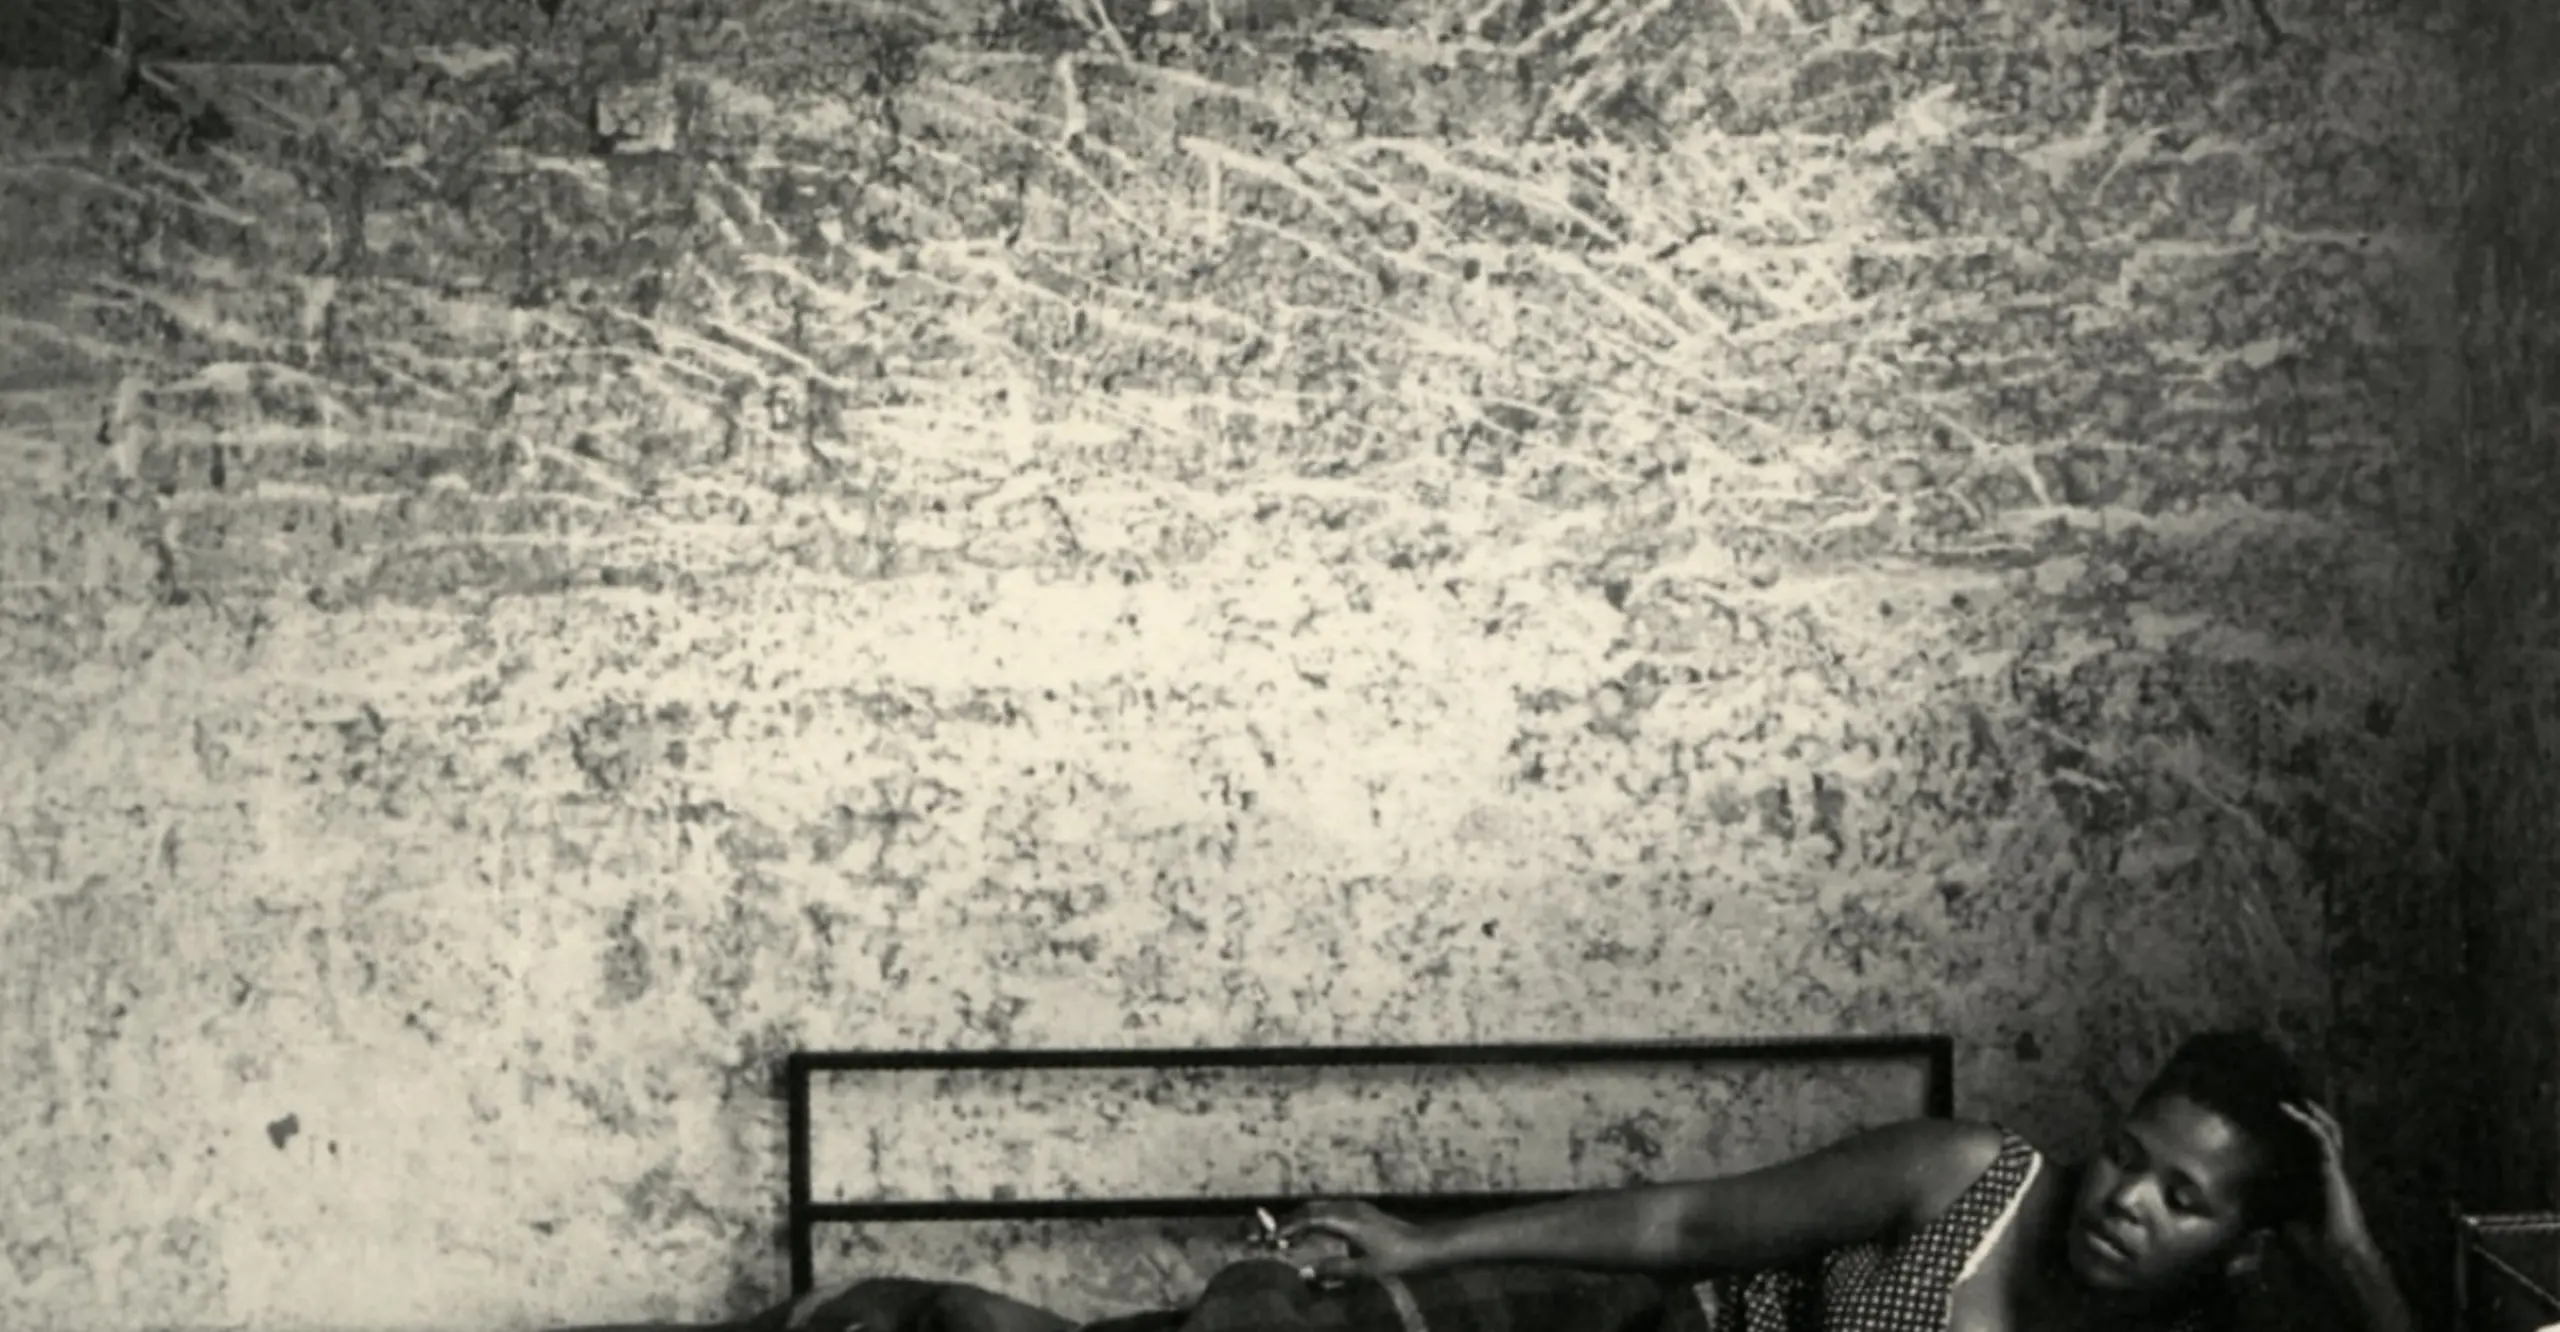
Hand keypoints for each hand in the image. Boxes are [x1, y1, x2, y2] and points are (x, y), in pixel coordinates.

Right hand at [1279, 1199, 1432, 1280]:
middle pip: (1312, 1209)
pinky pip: (1331, 1210)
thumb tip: (1305, 1272)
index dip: (1289, 1226)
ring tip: (1290, 1235)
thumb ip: (1334, 1270)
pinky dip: (1316, 1219)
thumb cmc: (1396, 1259)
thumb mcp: (1364, 1269)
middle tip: (1275, 1236)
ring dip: (1303, 1219)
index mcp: (1347, 1220)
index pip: (1310, 1218)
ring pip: (1321, 1208)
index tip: (1273, 1238)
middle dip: (1291, 1221)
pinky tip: (1314, 1232)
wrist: (1424, 1245)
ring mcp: (1356, 1207)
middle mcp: (1349, 1208)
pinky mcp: (1361, 1211)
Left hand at [2281, 1100, 2376, 1259]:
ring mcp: (2333, 1169)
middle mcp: (2328, 1171)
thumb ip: (2274, 1215)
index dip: (2300, 1132)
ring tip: (2295, 1097)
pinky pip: (2323, 1140)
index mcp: (2318, 1180)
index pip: (2310, 1149)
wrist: (2339, 1252)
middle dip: (2311, 1116)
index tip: (2281, 1118)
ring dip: (2312, 1113)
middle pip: (2325, 1135)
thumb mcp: (2287, 1223)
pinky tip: (2293, 1110)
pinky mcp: (2333, 1170)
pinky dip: (2309, 1123)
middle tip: (2292, 1098)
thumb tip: (2251, 1219)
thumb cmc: (2315, 1241)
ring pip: (2328, 1132)